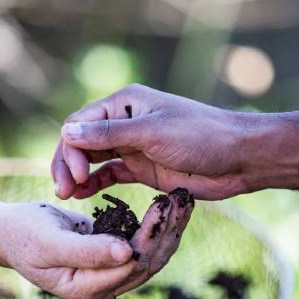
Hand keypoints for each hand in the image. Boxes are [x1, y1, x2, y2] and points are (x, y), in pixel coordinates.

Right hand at [0, 192, 192, 298]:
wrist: (10, 232)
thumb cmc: (24, 234)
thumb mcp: (49, 242)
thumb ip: (86, 251)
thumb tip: (126, 253)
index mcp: (87, 289)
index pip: (131, 266)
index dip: (151, 238)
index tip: (164, 206)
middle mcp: (102, 287)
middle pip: (147, 263)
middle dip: (166, 232)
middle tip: (182, 200)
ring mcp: (107, 275)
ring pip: (150, 257)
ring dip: (167, 230)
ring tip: (183, 202)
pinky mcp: (111, 258)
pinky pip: (141, 246)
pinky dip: (156, 228)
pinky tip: (169, 208)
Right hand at [52, 84, 253, 200]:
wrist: (237, 158)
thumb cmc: (200, 136)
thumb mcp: (152, 132)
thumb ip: (109, 134)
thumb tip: (66, 131)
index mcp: (124, 104)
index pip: (81, 124)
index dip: (70, 149)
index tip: (75, 176)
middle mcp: (124, 123)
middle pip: (82, 142)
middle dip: (68, 164)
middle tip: (61, 190)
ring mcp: (132, 147)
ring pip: (93, 159)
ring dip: (77, 175)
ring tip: (67, 195)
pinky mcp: (141, 168)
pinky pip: (110, 174)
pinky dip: (95, 183)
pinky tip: (83, 195)